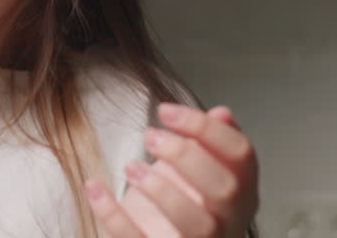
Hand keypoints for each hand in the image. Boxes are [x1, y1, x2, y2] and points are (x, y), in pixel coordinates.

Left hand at [85, 104, 258, 236]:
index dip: (207, 128)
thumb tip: (222, 114)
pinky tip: (95, 188)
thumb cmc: (182, 203)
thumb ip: (211, 142)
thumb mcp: (197, 168)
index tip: (166, 111)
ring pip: (196, 225)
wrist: (159, 235)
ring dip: (160, 189)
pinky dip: (113, 215)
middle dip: (186, 156)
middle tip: (150, 137)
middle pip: (225, 190)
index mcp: (241, 192)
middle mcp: (228, 222)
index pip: (241, 155)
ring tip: (130, 167)